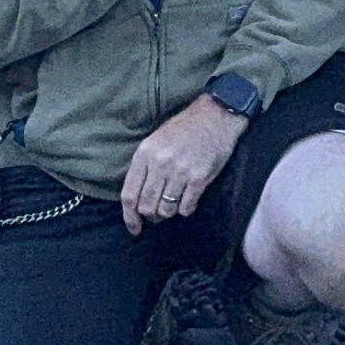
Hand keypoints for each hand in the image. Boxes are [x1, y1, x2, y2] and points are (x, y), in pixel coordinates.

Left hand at [118, 92, 247, 228]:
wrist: (216, 116)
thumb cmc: (184, 128)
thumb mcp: (155, 140)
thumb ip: (145, 166)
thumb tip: (137, 198)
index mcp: (145, 153)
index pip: (129, 194)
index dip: (129, 217)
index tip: (134, 228)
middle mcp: (160, 164)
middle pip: (147, 206)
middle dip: (150, 216)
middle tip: (156, 214)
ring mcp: (180, 172)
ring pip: (166, 210)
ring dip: (168, 213)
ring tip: (173, 204)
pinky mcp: (199, 178)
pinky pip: (186, 207)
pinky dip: (185, 209)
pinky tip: (188, 200)